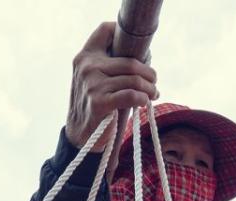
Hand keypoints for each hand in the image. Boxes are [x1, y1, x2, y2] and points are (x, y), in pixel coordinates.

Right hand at [65, 22, 158, 150]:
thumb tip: (144, 56)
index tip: (140, 49)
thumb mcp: (96, 78)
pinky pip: (131, 95)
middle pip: (131, 61)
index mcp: (85, 56)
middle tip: (154, 83)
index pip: (105, 30)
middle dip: (149, 73)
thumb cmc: (96, 105)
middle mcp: (87, 66)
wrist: (81, 135)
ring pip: (134, 79)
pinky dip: (143, 98)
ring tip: (153, 94)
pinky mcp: (100, 102)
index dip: (125, 34)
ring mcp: (92, 84)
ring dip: (150, 88)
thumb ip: (111, 65)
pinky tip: (144, 102)